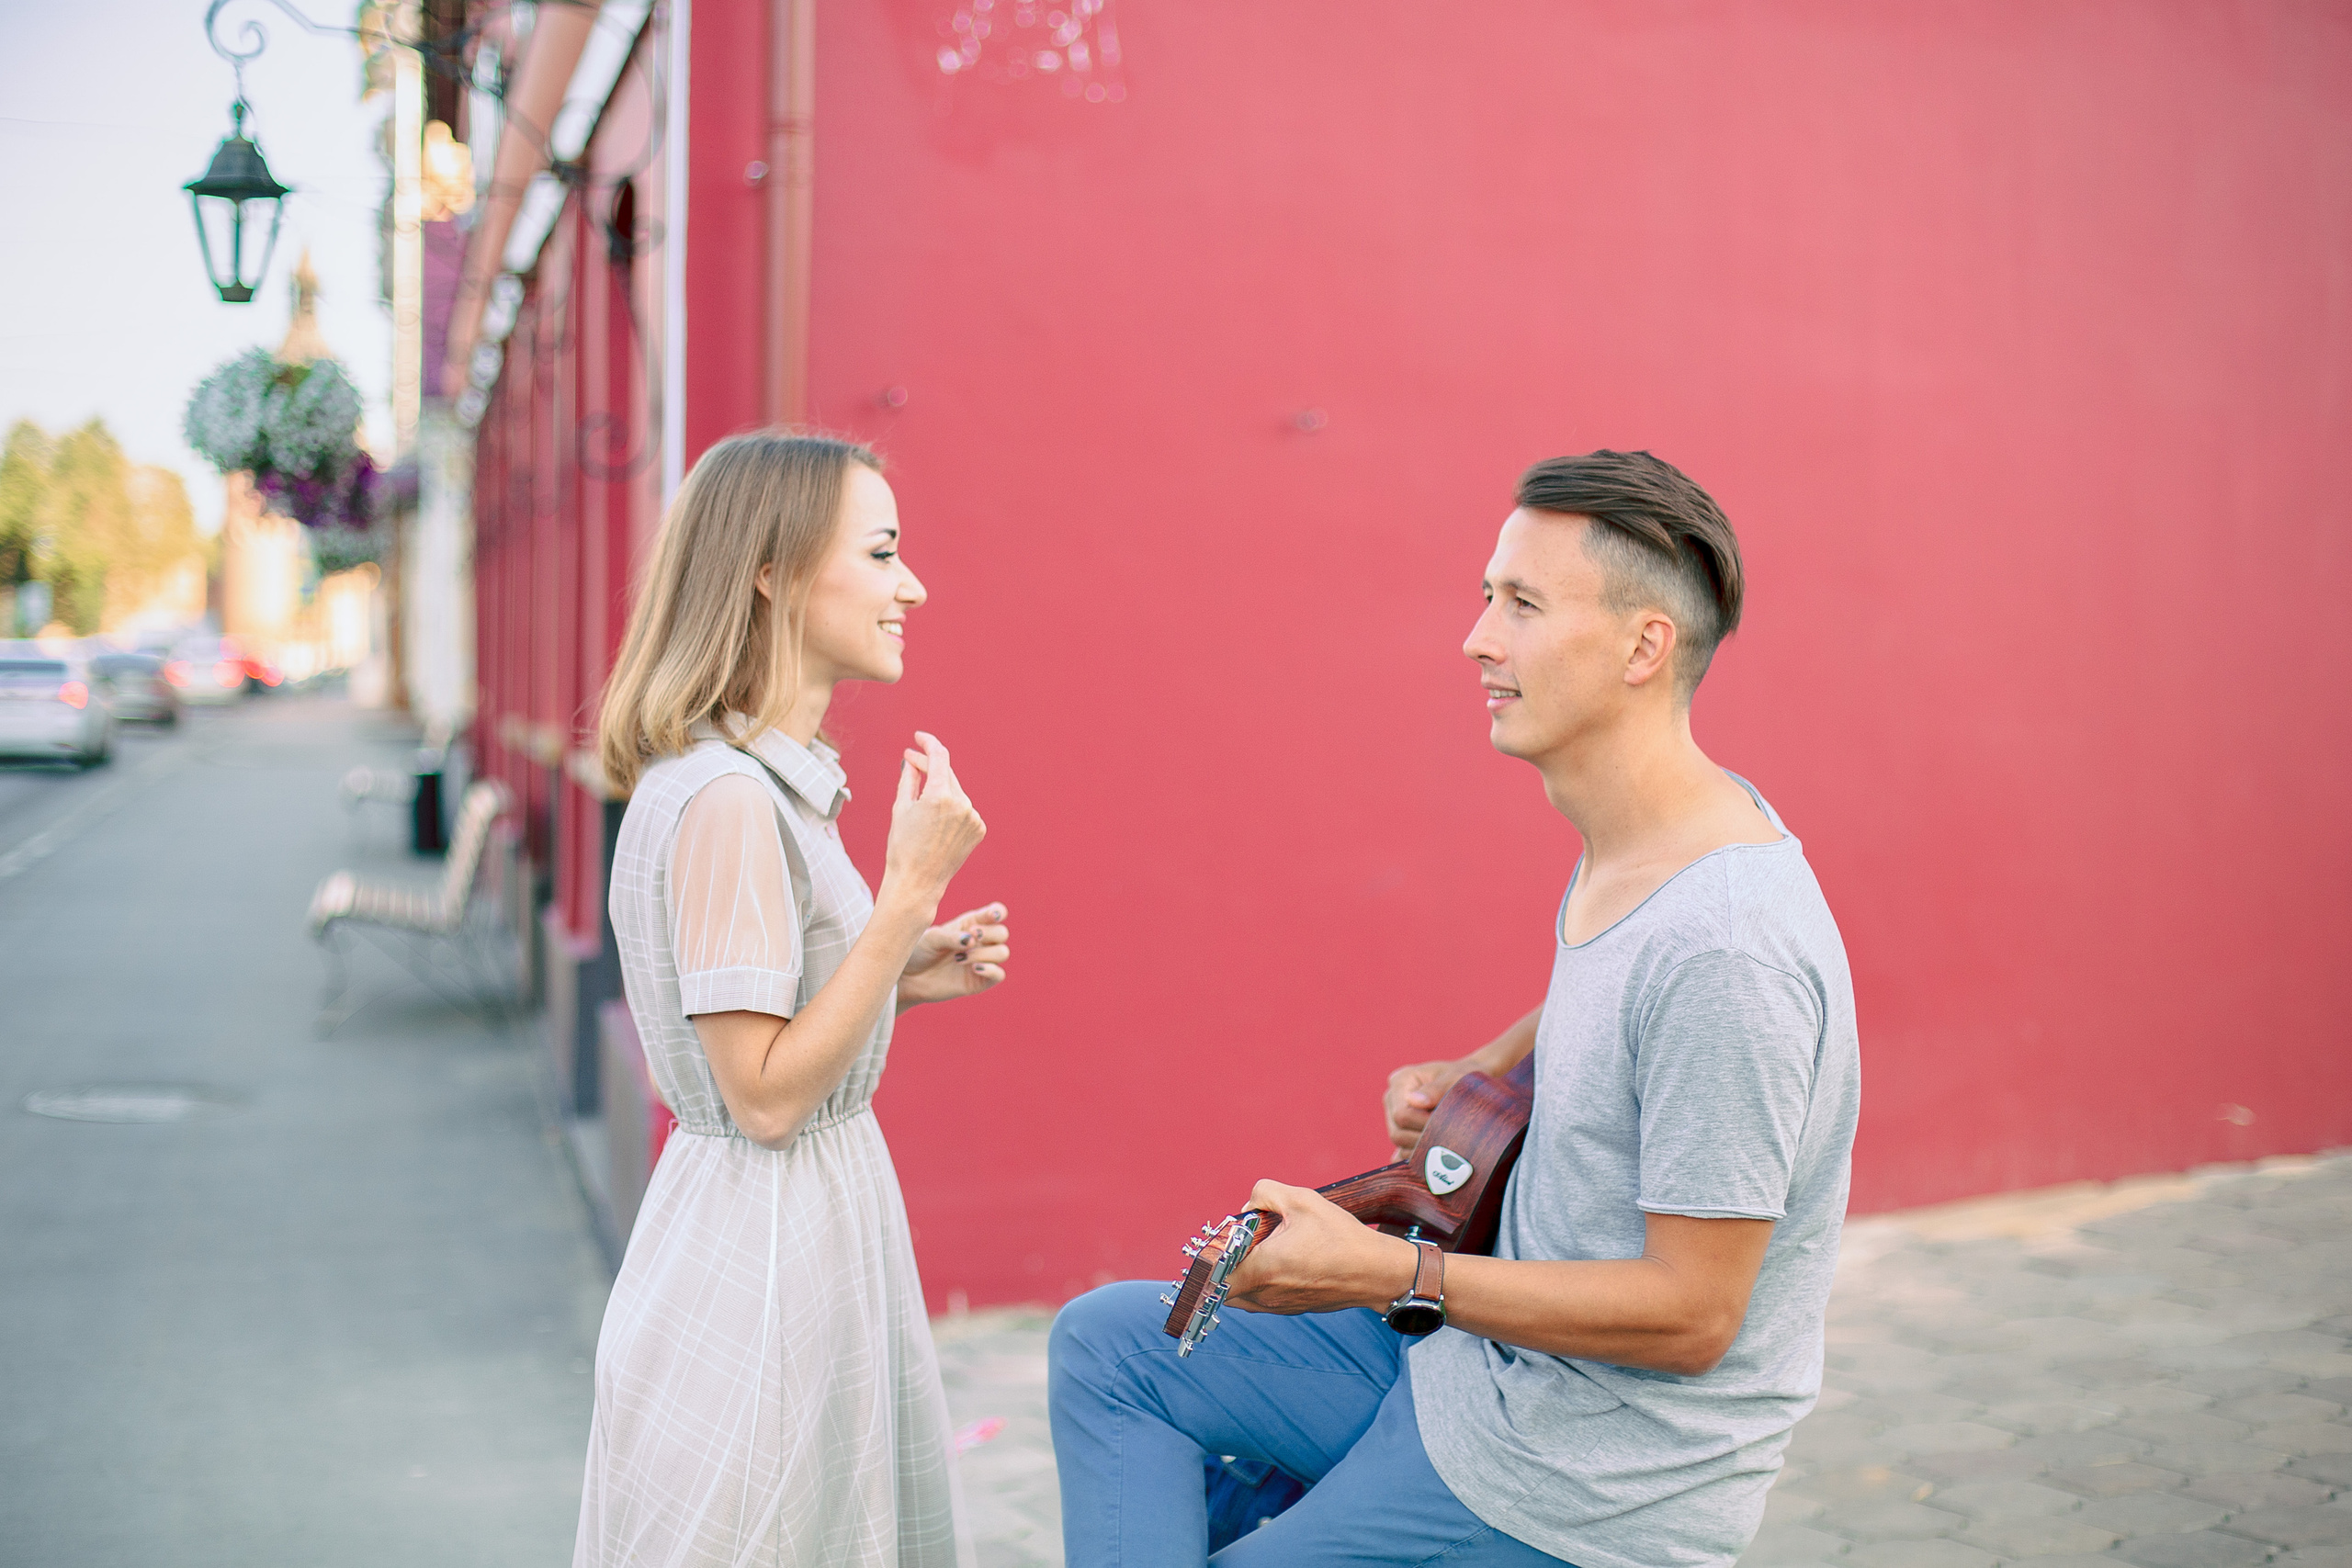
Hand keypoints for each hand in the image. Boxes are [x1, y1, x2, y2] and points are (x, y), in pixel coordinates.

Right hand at [882, 732, 985, 915]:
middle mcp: (962, 804)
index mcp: (940, 796)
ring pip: (956, 791)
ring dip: (939, 789)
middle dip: (929, 765)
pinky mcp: (979, 829)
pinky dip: (951, 807)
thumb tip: (913, 760)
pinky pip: (964, 809)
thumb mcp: (901, 807)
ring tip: (920, 803)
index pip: (939, 756)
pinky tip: (936, 822)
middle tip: (911, 763)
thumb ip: (910, 778)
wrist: (917, 882)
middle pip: (947, 773)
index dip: (928, 742)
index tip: (919, 737)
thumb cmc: (902, 846)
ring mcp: (973, 817)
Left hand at [898, 902, 1010, 1005]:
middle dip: (989, 933)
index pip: (995, 913)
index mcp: (971, 924)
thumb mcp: (932, 938)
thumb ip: (952, 937)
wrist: (910, 978)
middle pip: (1002, 933)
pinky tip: (973, 968)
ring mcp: (982, 961)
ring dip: (983, 953)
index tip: (992, 916)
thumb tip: (971, 941)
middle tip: (971, 936)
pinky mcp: (980, 981)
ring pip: (1002, 953)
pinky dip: (991, 970)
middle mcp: (980, 942)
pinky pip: (999, 975)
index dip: (998, 912)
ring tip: (958, 958)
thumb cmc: (920, 952)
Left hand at [1220, 1179, 1419, 1316]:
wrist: (1377, 1273)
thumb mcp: (1301, 1200)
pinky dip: (1261, 1281)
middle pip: (1222, 1284)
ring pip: (1241, 1294)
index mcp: (1262, 1269)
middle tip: (1245, 1239)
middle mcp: (1265, 1295)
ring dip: (1243, 1273)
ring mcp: (1278, 1307)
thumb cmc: (1341, 1238)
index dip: (1211, 1254)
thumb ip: (1264, 1193)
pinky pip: (1261, 1298)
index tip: (1224, 1238)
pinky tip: (1283, 1260)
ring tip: (1266, 1248)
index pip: (1212, 1274)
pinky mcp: (1291, 1310)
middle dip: (1227, 1261)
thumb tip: (1247, 1207)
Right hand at [1384, 1058, 1472, 1154]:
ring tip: (1445, 1143)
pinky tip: (1434, 1157)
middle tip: (1448, 1140)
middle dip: (1422, 1139)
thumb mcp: (1454, 1079)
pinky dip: (1418, 1155)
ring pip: (1400, 1144)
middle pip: (1397, 1132)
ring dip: (1422, 1148)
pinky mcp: (1402, 1129)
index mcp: (1401, 1081)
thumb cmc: (1462, 1078)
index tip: (1446, 1127)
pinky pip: (1403, 1149)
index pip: (1401, 1114)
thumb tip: (1414, 1101)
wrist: (1467, 1084)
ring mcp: (1394, 1114)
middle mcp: (1392, 1098)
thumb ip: (1436, 1089)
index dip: (1422, 1126)